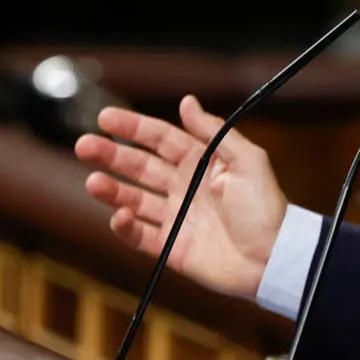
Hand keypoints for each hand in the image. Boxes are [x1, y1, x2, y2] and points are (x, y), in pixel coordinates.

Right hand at [73, 95, 286, 297]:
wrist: (275, 258)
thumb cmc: (266, 208)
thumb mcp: (248, 161)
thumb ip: (215, 133)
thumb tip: (186, 101)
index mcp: (202, 162)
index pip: (160, 139)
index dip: (133, 128)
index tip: (105, 118)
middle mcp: (185, 187)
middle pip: (140, 166)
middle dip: (111, 155)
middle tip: (84, 146)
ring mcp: (177, 217)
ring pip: (134, 199)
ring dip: (112, 190)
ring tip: (93, 182)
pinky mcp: (173, 248)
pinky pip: (142, 235)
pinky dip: (126, 227)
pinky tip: (119, 215)